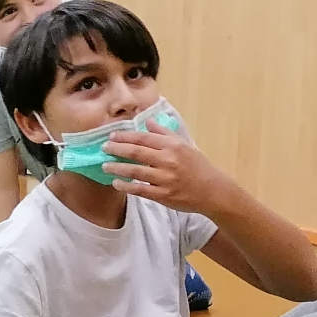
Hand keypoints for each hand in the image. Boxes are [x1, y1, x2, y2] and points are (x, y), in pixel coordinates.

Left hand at [101, 122, 229, 213]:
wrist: (212, 190)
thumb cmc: (197, 166)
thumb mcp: (184, 145)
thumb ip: (164, 133)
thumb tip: (148, 121)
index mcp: (172, 146)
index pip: (144, 138)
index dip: (125, 136)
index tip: (112, 136)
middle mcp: (168, 160)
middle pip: (136, 152)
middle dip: (117, 149)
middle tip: (103, 148)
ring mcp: (165, 178)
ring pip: (135, 171)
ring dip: (117, 167)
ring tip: (105, 166)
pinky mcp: (163, 195)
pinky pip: (140, 190)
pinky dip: (126, 186)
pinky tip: (116, 183)